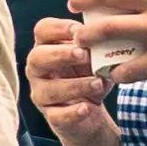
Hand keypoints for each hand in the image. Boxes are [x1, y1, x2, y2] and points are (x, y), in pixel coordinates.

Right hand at [23, 14, 122, 145]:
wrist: (91, 112)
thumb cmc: (89, 75)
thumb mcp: (95, 57)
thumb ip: (96, 46)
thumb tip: (109, 36)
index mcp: (47, 47)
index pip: (42, 30)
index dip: (58, 28)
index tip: (79, 30)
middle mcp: (38, 70)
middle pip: (37, 57)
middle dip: (61, 55)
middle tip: (83, 54)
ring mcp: (42, 94)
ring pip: (49, 89)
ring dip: (75, 85)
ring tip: (97, 83)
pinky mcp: (52, 117)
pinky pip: (57, 116)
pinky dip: (73, 112)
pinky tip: (87, 108)